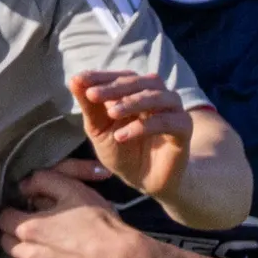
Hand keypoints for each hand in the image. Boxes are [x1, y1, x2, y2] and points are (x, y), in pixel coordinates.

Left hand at [0, 164, 139, 257]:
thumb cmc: (98, 223)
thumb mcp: (73, 190)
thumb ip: (44, 181)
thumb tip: (23, 185)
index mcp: (29, 226)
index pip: (5, 217)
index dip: (14, 211)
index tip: (25, 210)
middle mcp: (26, 252)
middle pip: (7, 240)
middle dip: (15, 232)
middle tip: (33, 229)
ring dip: (18, 255)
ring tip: (33, 250)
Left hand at [71, 69, 191, 198]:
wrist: (145, 181)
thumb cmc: (123, 152)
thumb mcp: (99, 131)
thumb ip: (90, 107)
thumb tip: (74, 79)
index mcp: (136, 91)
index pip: (120, 76)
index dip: (100, 77)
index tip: (79, 80)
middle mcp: (157, 95)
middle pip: (138, 82)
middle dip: (114, 87)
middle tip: (92, 95)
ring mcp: (173, 110)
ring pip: (156, 96)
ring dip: (132, 102)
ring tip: (111, 113)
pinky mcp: (183, 128)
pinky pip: (167, 121)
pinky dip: (144, 126)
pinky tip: (123, 136)